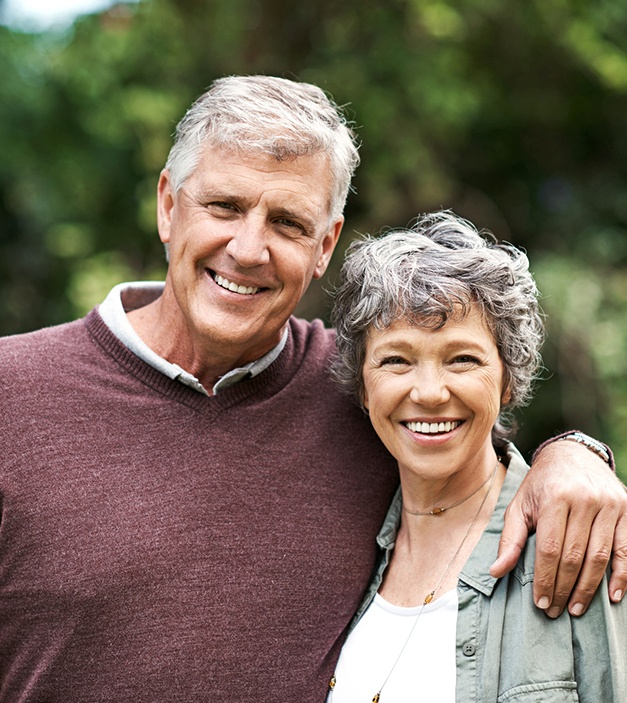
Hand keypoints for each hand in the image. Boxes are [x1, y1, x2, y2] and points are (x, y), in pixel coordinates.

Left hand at [490, 439, 626, 616]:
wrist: (573, 454)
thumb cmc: (541, 484)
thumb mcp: (519, 505)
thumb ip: (510, 539)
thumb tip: (496, 572)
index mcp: (554, 497)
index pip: (550, 548)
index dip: (545, 579)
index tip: (540, 602)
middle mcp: (584, 499)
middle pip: (575, 556)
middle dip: (564, 589)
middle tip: (556, 611)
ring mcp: (608, 505)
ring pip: (601, 557)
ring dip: (589, 589)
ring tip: (576, 609)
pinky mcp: (626, 510)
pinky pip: (626, 549)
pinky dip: (622, 576)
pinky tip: (612, 596)